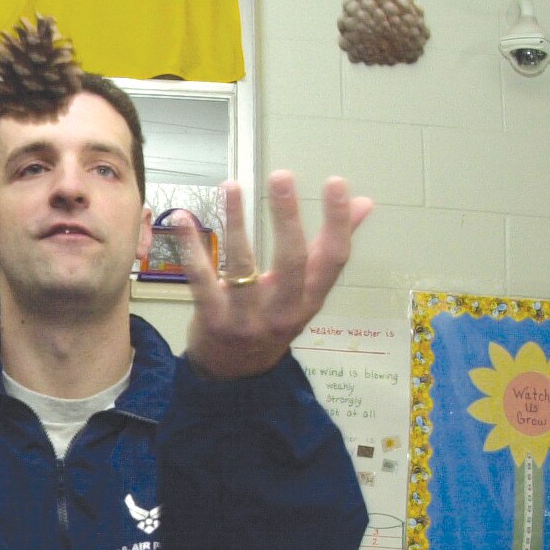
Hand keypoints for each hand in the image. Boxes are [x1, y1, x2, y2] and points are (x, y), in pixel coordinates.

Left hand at [180, 171, 371, 378]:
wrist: (232, 374)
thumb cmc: (273, 320)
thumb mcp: (306, 291)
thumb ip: (330, 247)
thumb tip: (365, 203)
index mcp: (311, 300)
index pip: (334, 258)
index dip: (338, 221)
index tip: (336, 182)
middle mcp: (284, 311)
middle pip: (292, 261)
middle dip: (287, 216)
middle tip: (281, 175)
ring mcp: (248, 318)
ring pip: (243, 266)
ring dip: (236, 222)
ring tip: (231, 185)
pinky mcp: (213, 320)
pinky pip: (201, 278)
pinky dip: (190, 245)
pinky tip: (184, 217)